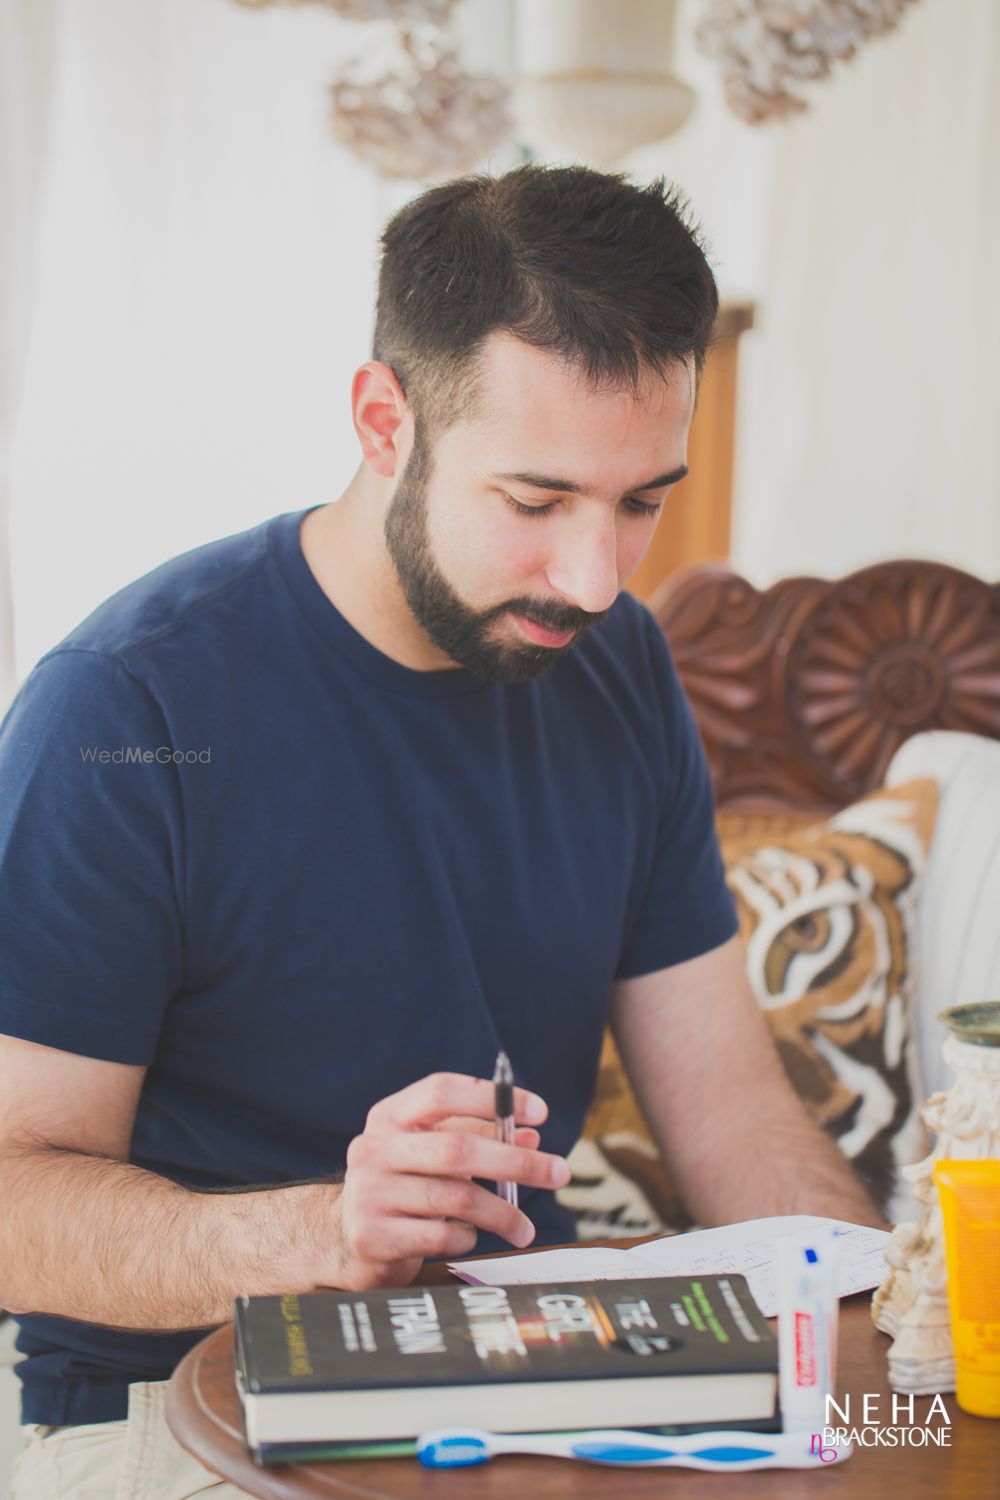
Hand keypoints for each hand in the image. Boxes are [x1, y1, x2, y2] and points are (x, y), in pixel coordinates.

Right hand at [321, 1072, 570, 1289]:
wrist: (346, 1237)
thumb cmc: (404, 1184)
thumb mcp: (432, 1152)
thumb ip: (478, 1138)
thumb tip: (531, 1136)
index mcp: (390, 1116)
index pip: (441, 1091)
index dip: (492, 1099)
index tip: (540, 1112)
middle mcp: (374, 1148)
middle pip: (457, 1148)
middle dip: (517, 1161)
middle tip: (559, 1172)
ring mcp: (370, 1193)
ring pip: (456, 1197)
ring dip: (503, 1213)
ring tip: (525, 1228)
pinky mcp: (373, 1236)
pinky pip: (441, 1234)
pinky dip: (467, 1237)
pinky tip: (469, 1237)